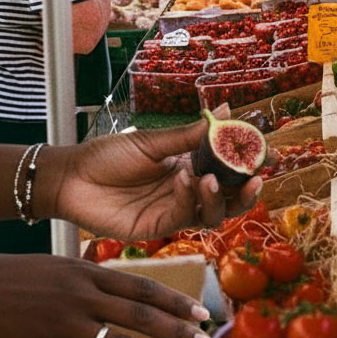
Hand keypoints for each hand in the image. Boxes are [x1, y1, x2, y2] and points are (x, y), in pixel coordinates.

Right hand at [0, 253, 212, 337]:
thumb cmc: (15, 277)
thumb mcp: (60, 266)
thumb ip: (91, 276)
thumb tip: (120, 283)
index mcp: (89, 273)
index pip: (143, 287)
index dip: (175, 300)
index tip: (202, 311)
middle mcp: (85, 296)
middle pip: (142, 315)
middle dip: (179, 331)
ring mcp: (67, 325)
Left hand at [44, 109, 262, 239]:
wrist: (71, 178)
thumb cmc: (106, 156)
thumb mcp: (152, 141)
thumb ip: (190, 134)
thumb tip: (226, 110)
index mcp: (188, 163)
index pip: (227, 166)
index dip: (247, 162)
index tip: (265, 152)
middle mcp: (187, 188)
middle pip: (229, 196)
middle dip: (246, 189)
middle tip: (256, 176)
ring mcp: (175, 209)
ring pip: (214, 212)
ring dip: (221, 197)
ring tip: (211, 179)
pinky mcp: (160, 226)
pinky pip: (186, 216)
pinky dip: (190, 199)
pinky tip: (182, 181)